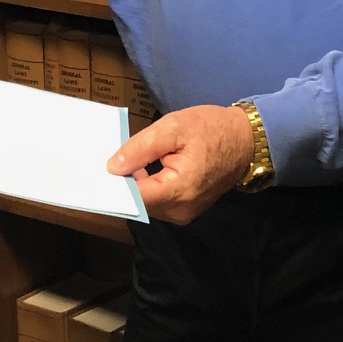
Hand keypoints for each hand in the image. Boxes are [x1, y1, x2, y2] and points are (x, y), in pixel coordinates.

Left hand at [104, 104, 254, 224]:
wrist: (245, 140)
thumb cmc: (211, 129)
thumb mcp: (173, 127)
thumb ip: (141, 148)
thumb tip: (113, 167)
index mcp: (179, 190)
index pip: (135, 197)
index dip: (115, 185)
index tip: (97, 171)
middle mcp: (181, 210)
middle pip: (139, 203)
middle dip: (124, 183)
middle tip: (109, 160)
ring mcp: (185, 213)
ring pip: (147, 204)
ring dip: (135, 185)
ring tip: (126, 161)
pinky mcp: (186, 210)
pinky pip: (158, 202)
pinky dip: (148, 187)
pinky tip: (142, 168)